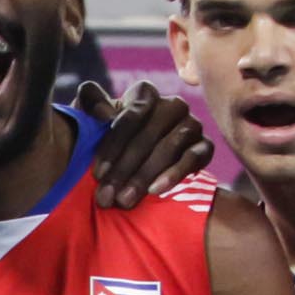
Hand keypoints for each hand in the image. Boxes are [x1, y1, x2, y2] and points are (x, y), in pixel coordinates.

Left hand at [76, 80, 214, 210]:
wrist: (131, 168)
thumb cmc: (106, 142)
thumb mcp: (90, 119)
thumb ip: (89, 100)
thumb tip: (105, 113)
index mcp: (146, 94)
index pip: (133, 112)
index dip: (114, 143)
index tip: (97, 173)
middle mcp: (172, 105)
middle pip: (150, 134)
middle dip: (124, 168)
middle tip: (106, 196)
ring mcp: (191, 125)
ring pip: (170, 147)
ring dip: (144, 174)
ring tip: (125, 200)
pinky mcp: (205, 146)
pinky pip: (194, 157)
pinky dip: (174, 174)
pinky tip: (155, 191)